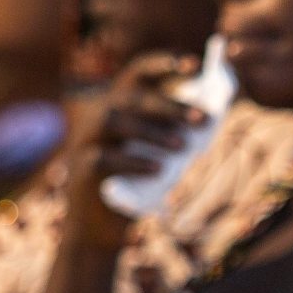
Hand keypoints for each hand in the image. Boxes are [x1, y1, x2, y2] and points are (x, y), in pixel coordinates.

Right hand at [62, 54, 206, 251]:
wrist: (100, 229)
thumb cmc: (136, 186)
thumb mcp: (161, 156)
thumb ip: (178, 135)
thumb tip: (211, 119)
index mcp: (119, 105)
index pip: (139, 73)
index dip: (164, 64)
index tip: (195, 63)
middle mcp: (98, 115)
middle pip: (131, 97)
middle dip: (169, 105)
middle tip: (203, 118)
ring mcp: (85, 140)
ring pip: (114, 120)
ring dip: (152, 131)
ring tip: (183, 146)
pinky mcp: (81, 168)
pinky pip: (105, 158)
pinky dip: (134, 162)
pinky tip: (158, 170)